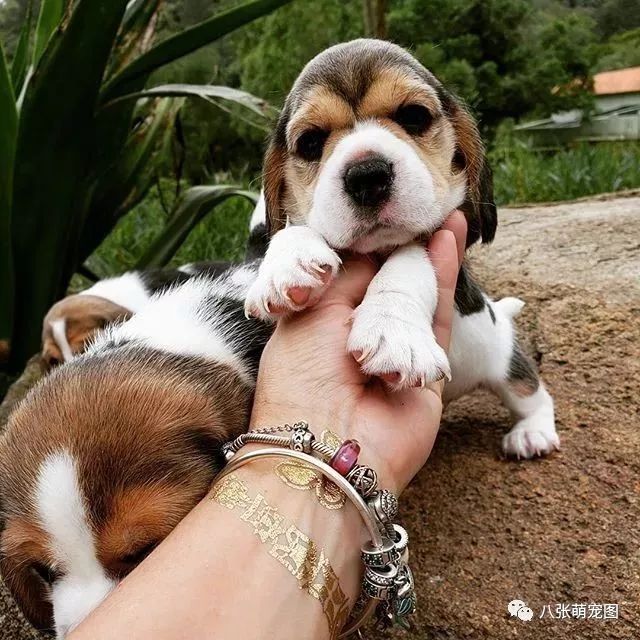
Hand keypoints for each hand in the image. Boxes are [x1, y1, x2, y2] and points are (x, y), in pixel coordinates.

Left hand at [250, 211, 466, 492]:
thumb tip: (375, 250)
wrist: (328, 446)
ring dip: (429, 256)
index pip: (349, 275)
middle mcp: (357, 337)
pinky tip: (448, 241)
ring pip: (414, 295)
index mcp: (321, 323)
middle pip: (386, 284)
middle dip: (402, 249)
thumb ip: (349, 276)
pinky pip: (437, 315)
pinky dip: (445, 277)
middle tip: (417, 211)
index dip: (368, 247)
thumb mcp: (314, 313)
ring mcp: (393, 352)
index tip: (381, 218)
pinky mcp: (426, 367)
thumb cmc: (303, 376)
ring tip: (445, 216)